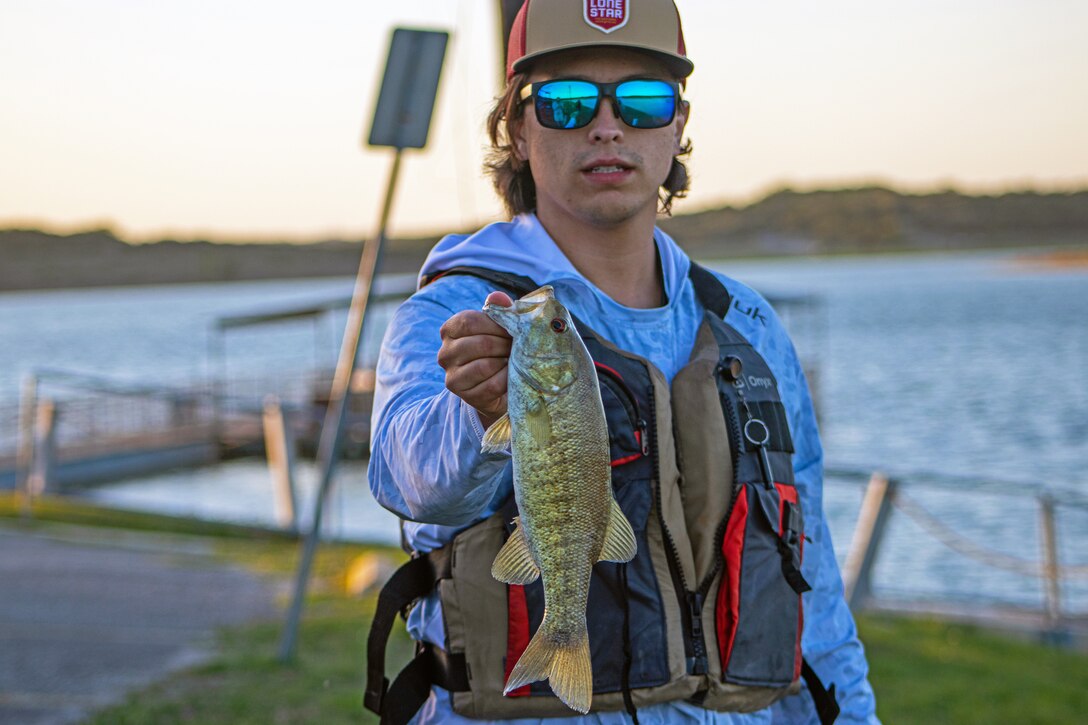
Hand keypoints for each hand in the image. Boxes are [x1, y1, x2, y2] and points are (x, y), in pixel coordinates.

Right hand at [437, 291, 513, 428]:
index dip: (496, 325)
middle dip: (505, 345)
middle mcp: (445, 353)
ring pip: (485, 365)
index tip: (513, 330)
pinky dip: (506, 379)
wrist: (497, 387)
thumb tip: (498, 297)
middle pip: (480, 343)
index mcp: (449, 330)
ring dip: (506, 362)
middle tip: (518, 347)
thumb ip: (499, 310)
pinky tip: (511, 375)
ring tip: (514, 360)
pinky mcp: (465, 395)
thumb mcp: (498, 327)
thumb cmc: (498, 349)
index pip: (470, 321)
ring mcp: (452, 376)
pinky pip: (491, 385)